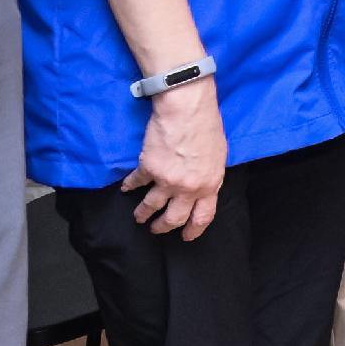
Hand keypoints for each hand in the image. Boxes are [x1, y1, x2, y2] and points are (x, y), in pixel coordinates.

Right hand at [124, 80, 227, 239]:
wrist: (187, 108)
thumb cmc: (207, 125)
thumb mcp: (218, 155)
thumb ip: (209, 174)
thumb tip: (201, 182)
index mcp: (209, 185)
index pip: (203, 216)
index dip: (193, 229)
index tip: (186, 236)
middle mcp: (187, 188)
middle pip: (174, 218)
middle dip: (164, 227)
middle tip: (156, 230)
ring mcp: (166, 180)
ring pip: (151, 206)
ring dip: (143, 213)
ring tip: (138, 217)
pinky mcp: (148, 168)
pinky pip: (136, 182)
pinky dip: (129, 186)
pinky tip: (126, 188)